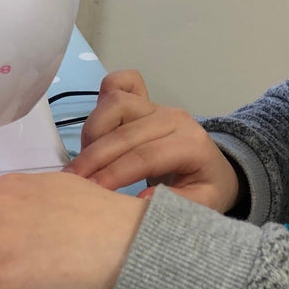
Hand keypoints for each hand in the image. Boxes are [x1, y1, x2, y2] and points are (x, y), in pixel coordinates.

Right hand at [65, 69, 240, 212]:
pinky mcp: (143, 100)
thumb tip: (143, 198)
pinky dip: (102, 100)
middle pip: (125, 132)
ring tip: (84, 161)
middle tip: (74, 183)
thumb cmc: (206, 187)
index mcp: (191, 144)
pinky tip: (94, 130)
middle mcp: (173, 118)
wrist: (214, 168)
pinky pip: (119, 84)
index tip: (92, 192)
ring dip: (94, 132)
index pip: (146, 156)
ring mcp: (156, 105)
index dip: (115, 173)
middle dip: (95, 158)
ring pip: (117, 104)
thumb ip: (178, 205)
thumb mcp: (204, 204)